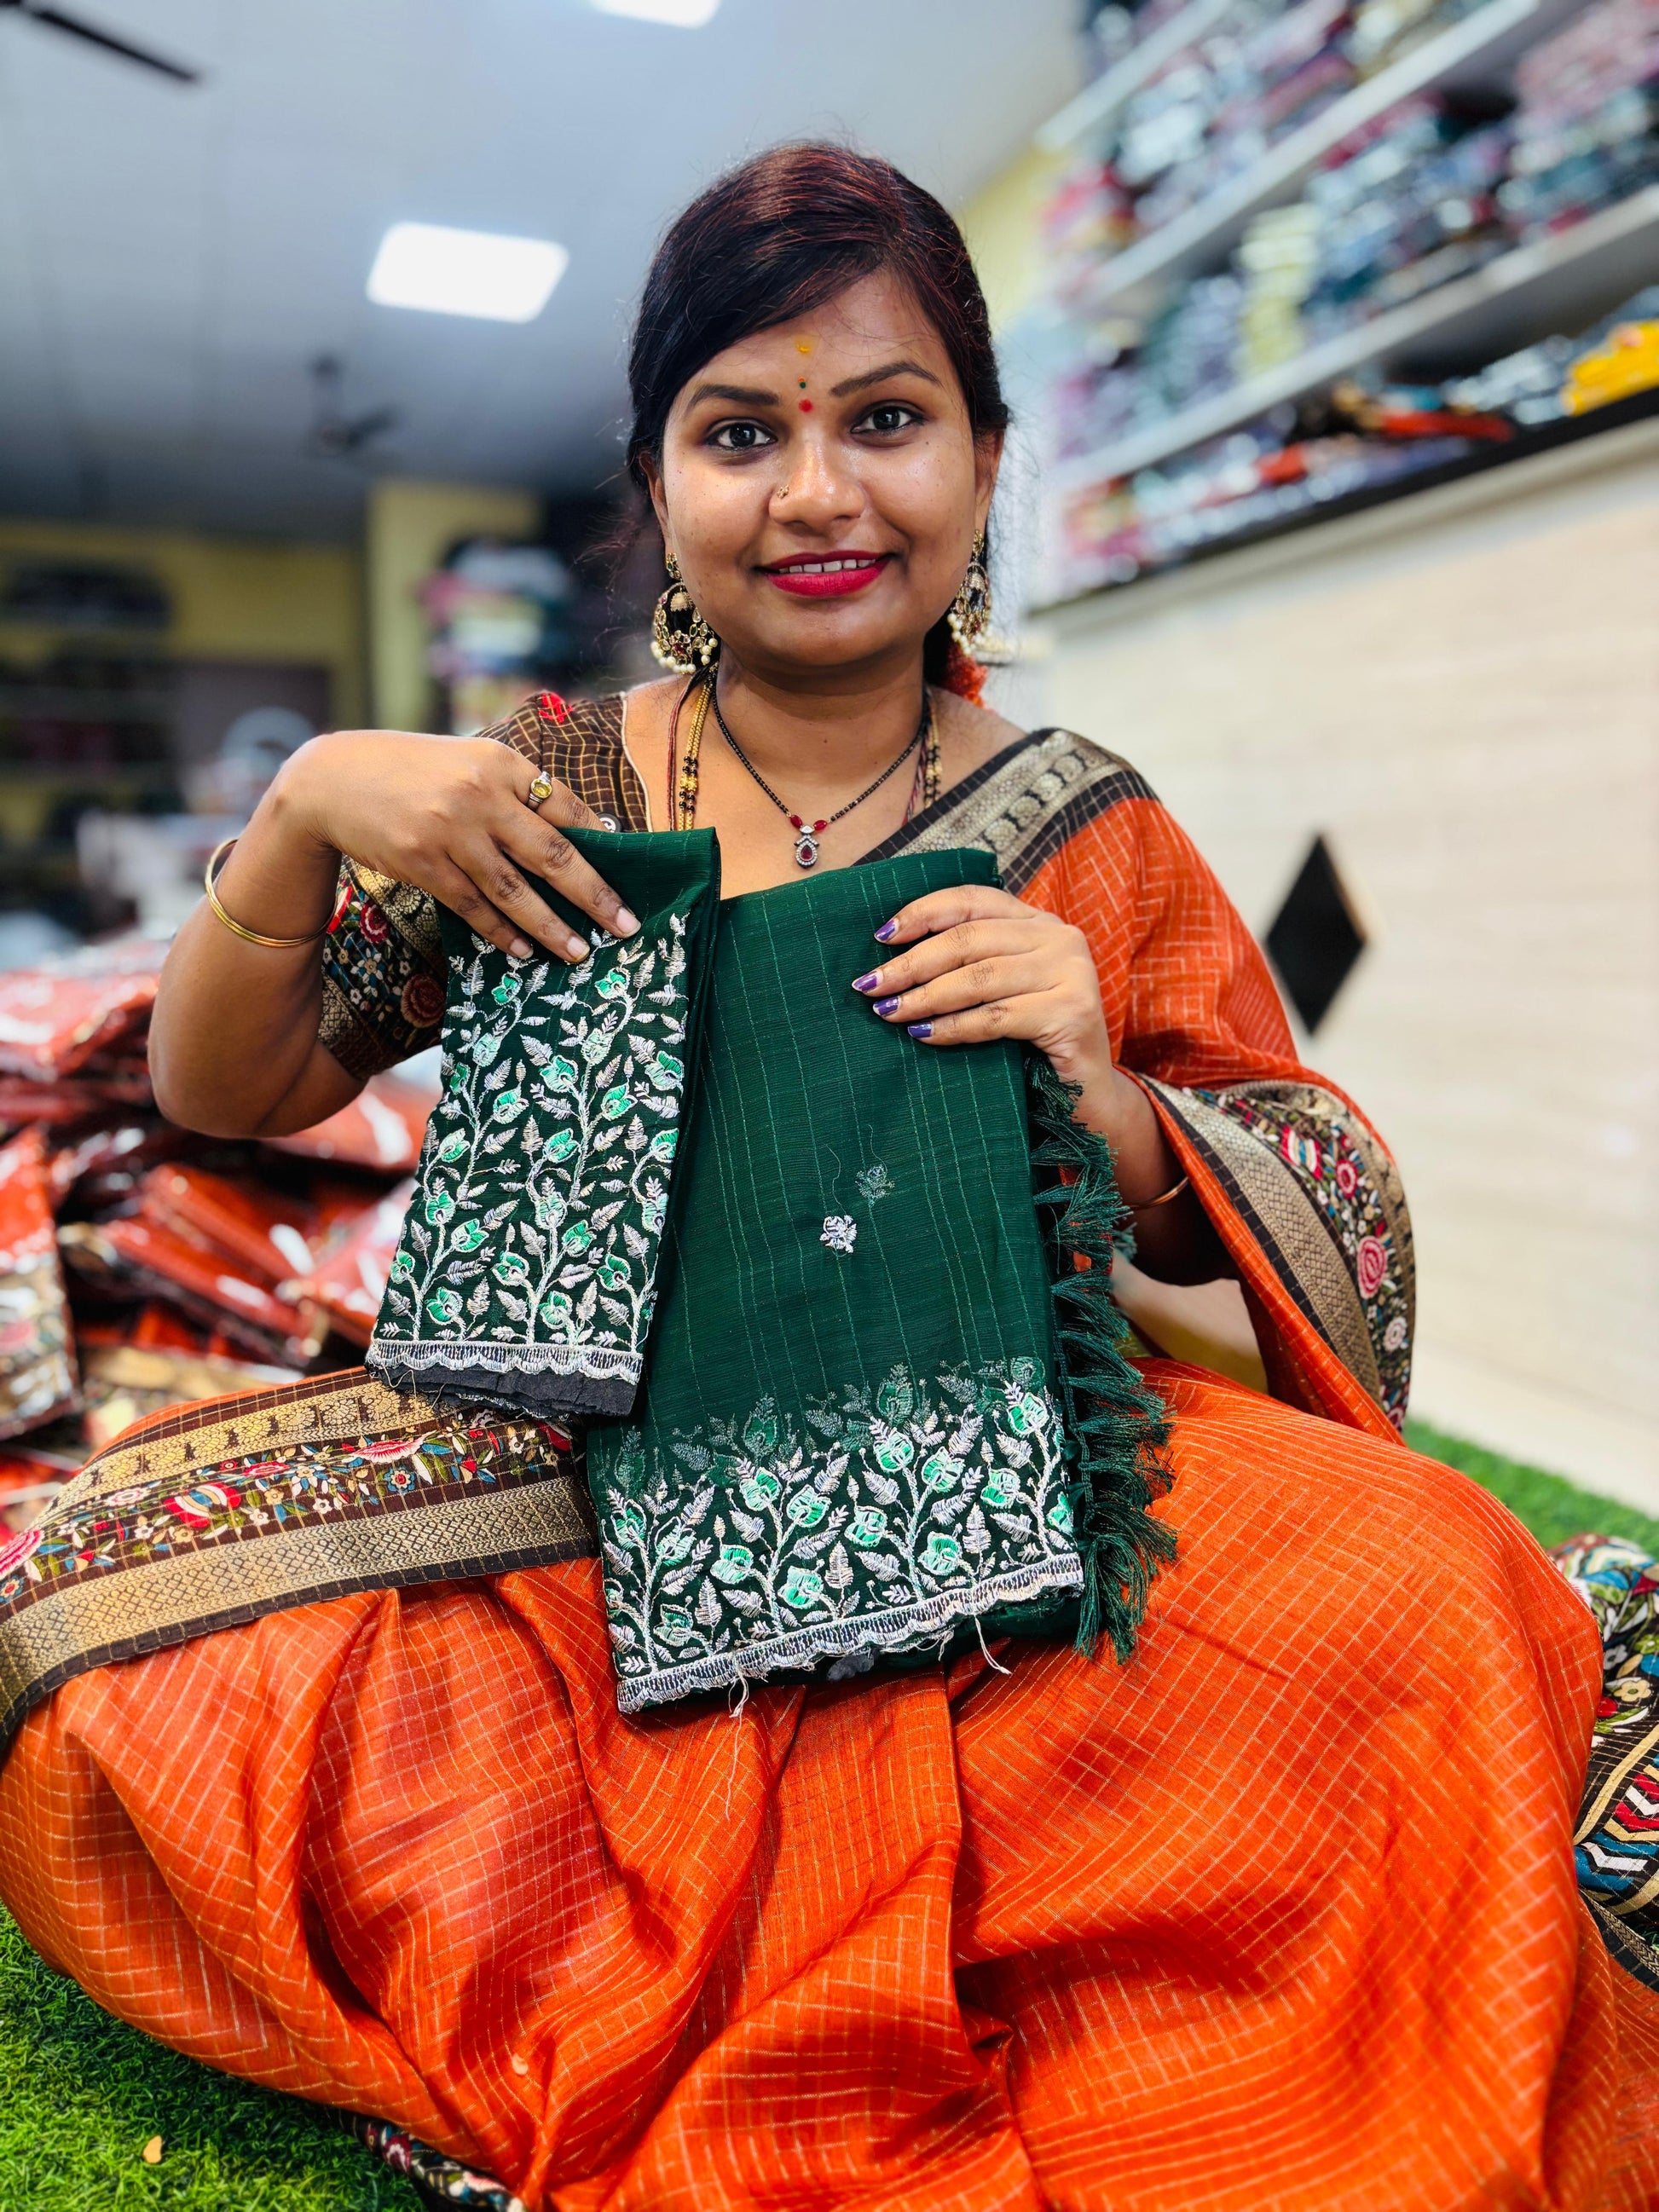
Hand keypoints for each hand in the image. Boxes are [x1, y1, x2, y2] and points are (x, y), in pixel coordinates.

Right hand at [275, 729, 636, 963]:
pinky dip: (503, 932)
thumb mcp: (468, 763)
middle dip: (595, 896)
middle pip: (554, 855)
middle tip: (626, 926)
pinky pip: (475, 907)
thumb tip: (579, 834)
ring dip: (552, 927)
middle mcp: (481, 796)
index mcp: (502, 763)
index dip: (602, 846)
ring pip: (516, 891)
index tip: (630, 874)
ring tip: (580, 952)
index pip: (567, 809)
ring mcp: (451, 832)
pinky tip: (526, 950)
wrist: (332, 780)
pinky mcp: (423, 864)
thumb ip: (515, 792)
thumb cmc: (412, 772)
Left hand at [851, 884, 1113, 1091]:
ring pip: (980, 977)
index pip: (973, 900)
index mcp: (1038, 921)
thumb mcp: (1001, 991)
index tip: (881, 936)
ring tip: (889, 1012)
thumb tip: (891, 961)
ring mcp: (1071, 972)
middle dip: (912, 963)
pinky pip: (997, 1016)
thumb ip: (968, 966)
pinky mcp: (1072, 1011)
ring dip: (925, 996)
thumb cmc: (1031, 1043)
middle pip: (969, 939)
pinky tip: (924, 1034)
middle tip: (871, 986)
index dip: (923, 913)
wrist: (1087, 1096)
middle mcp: (1059, 937)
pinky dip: (954, 1027)